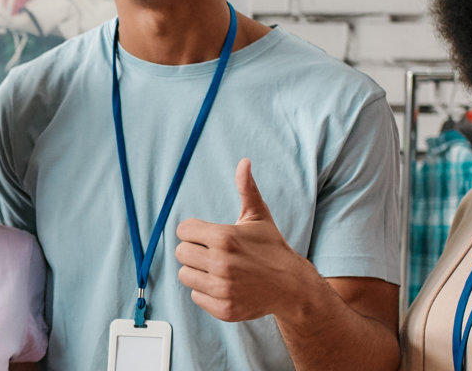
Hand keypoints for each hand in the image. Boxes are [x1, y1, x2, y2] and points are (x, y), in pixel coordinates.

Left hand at [176, 159, 312, 321]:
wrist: (291, 285)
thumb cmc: (271, 248)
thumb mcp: (259, 217)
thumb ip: (246, 189)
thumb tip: (244, 162)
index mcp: (224, 237)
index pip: (183, 230)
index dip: (193, 231)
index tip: (206, 235)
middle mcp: (221, 263)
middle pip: (180, 253)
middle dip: (193, 250)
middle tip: (211, 252)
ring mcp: (222, 288)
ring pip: (185, 275)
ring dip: (197, 271)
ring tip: (217, 268)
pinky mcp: (223, 308)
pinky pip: (195, 295)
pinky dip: (205, 291)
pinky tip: (223, 284)